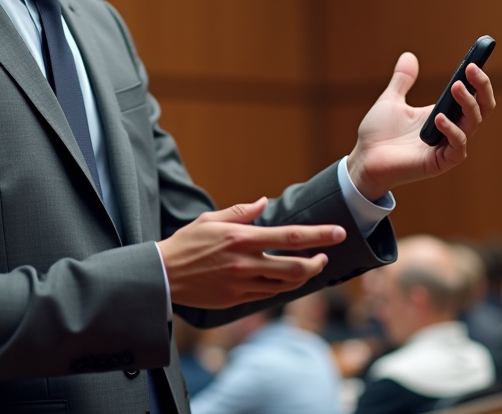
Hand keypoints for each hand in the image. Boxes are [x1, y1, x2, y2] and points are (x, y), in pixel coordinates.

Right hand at [158, 198, 346, 308]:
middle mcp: (245, 263)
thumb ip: (241, 212)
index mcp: (242, 239)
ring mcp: (241, 285)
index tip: (338, 232)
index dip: (319, 236)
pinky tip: (282, 279)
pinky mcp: (235, 300)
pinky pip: (267, 295)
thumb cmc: (186, 243)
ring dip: (302, 277)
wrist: (162, 276)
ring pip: (284, 285)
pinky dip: (280, 287)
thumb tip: (264, 202)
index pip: (291, 237)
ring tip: (308, 267)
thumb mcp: (210, 220)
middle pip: (296, 267)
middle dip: (317, 263)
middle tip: (324, 257)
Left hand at [346, 52, 494, 200]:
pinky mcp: (439, 163)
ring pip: (472, 125)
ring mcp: (446, 147)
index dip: (479, 80)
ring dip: (468, 104)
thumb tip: (408, 55)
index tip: (475, 61)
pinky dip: (452, 131)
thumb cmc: (378, 134)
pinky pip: (457, 148)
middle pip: (482, 109)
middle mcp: (450, 129)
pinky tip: (439, 118)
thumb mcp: (391, 100)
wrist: (363, 159)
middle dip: (482, 88)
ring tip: (456, 87)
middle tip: (472, 69)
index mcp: (443, 114)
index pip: (474, 96)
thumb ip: (402, 80)